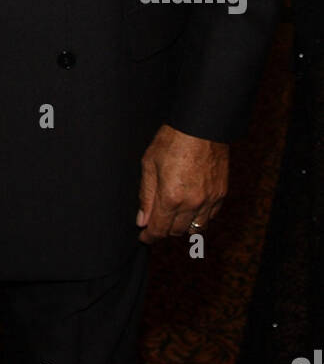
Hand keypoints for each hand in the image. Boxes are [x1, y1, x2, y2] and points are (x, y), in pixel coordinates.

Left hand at [136, 125, 227, 243]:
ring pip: (195, 228)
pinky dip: (199, 218)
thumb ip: (146, 195)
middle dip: (163, 229)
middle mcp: (192, 203)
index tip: (144, 237)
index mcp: (171, 197)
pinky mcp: (221, 194)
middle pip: (176, 231)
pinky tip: (191, 209)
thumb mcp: (149, 164)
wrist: (202, 126)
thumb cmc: (172, 140)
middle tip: (155, 222)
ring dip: (182, 226)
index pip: (159, 229)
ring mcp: (209, 200)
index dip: (149, 236)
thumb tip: (142, 220)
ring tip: (173, 217)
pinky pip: (210, 217)